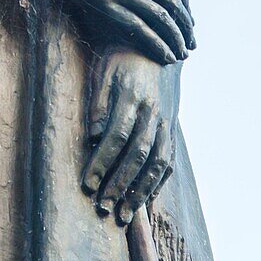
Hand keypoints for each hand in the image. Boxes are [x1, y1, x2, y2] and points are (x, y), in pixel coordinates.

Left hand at [82, 46, 178, 224]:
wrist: (158, 46)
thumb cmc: (121, 57)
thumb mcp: (103, 71)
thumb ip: (98, 103)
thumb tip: (92, 136)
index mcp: (132, 96)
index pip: (116, 136)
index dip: (102, 162)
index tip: (87, 184)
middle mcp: (153, 112)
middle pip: (138, 154)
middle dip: (120, 184)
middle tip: (103, 208)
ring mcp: (166, 122)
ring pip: (157, 162)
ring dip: (141, 191)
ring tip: (125, 214)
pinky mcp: (172, 128)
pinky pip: (168, 160)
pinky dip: (157, 182)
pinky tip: (144, 199)